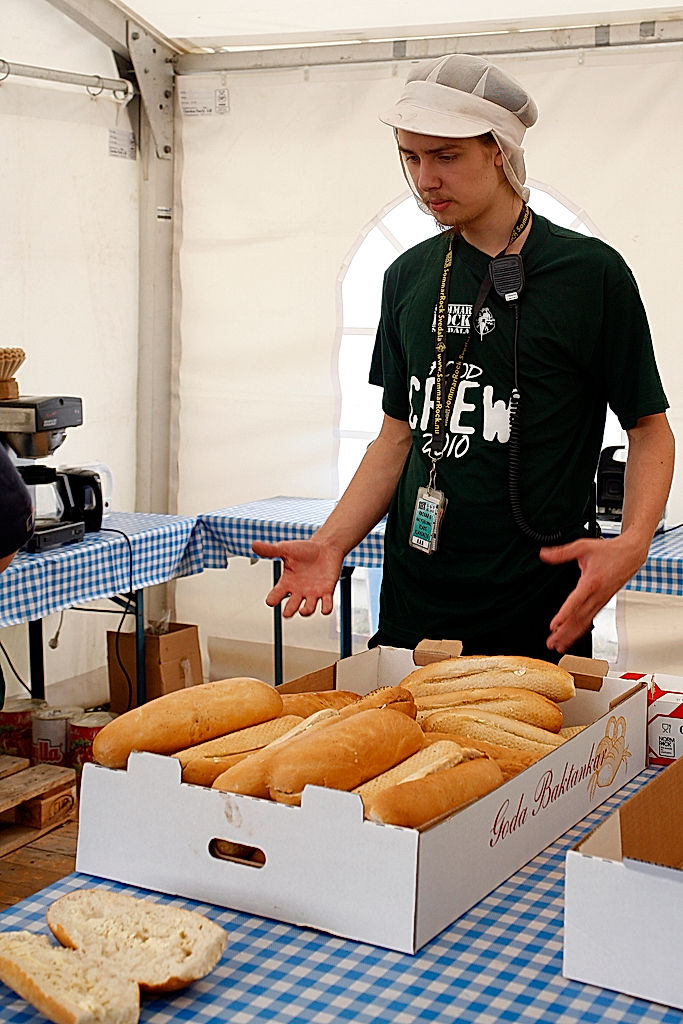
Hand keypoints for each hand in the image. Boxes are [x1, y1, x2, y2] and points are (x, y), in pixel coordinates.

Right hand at [251, 538, 344, 617]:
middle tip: (287, 612)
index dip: (272, 600)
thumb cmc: (305, 549)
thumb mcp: (286, 549)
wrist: (326, 547)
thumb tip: (254, 545)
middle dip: (289, 611)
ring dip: (306, 611)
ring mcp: (313, 593)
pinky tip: (324, 609)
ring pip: (308, 609)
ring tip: (303, 610)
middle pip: (291, 607)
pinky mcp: (327, 591)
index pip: (276, 595)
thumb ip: (270, 550)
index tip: (271, 601)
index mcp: (287, 582)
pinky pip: (326, 605)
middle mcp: (298, 590)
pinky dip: (326, 608)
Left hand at [539, 535, 645, 653]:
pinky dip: (580, 629)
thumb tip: (544, 554)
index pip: (576, 602)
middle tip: (551, 643)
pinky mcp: (603, 602)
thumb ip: (561, 553)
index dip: (564, 615)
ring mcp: (602, 600)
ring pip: (585, 622)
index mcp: (592, 582)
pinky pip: (590, 619)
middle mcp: (598, 595)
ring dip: (571, 635)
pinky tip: (571, 636)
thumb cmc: (609, 551)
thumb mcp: (582, 547)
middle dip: (564, 633)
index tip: (554, 625)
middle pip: (579, 618)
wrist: (631, 554)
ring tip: (558, 645)